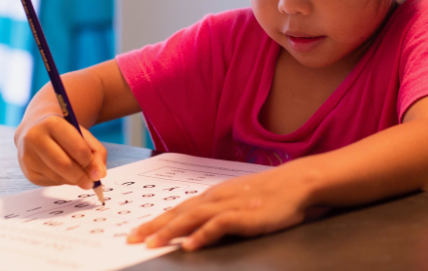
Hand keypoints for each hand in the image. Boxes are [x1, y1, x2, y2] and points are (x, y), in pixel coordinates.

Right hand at [15, 114, 106, 189]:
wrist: (35, 128)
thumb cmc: (64, 132)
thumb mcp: (82, 134)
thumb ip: (96, 152)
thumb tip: (100, 174)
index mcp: (52, 123)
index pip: (76, 147)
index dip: (90, 162)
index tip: (99, 173)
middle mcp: (35, 138)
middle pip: (63, 164)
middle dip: (81, 177)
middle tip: (92, 183)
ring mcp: (28, 156)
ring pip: (57, 176)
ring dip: (73, 180)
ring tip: (82, 177)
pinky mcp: (27, 171)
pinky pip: (50, 182)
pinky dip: (63, 181)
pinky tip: (66, 174)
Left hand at [127, 163, 311, 250]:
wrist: (295, 182)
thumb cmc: (269, 193)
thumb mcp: (239, 200)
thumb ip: (219, 211)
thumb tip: (199, 227)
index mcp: (214, 195)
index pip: (180, 208)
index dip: (157, 220)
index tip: (137, 231)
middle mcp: (217, 197)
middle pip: (180, 212)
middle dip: (155, 226)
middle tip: (132, 238)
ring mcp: (230, 204)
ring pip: (193, 217)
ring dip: (171, 230)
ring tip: (152, 244)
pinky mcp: (245, 215)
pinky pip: (219, 225)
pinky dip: (202, 234)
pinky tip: (189, 245)